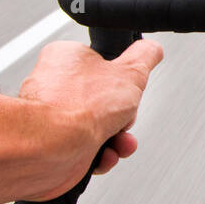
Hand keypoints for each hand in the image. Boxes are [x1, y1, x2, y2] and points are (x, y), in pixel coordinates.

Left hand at [18, 39, 164, 199]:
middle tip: (123, 118)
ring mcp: (53, 118)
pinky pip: (86, 149)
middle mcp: (56, 86)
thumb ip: (144, 57)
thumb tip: (151, 49)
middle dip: (122, 117)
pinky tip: (104, 154)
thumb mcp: (130, 72)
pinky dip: (100, 155)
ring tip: (118, 142)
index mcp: (67, 59)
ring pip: (98, 128)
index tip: (131, 90)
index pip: (104, 66)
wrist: (53, 148)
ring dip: (117, 139)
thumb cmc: (78, 107)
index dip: (124, 83)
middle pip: (106, 102)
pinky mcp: (53, 145)